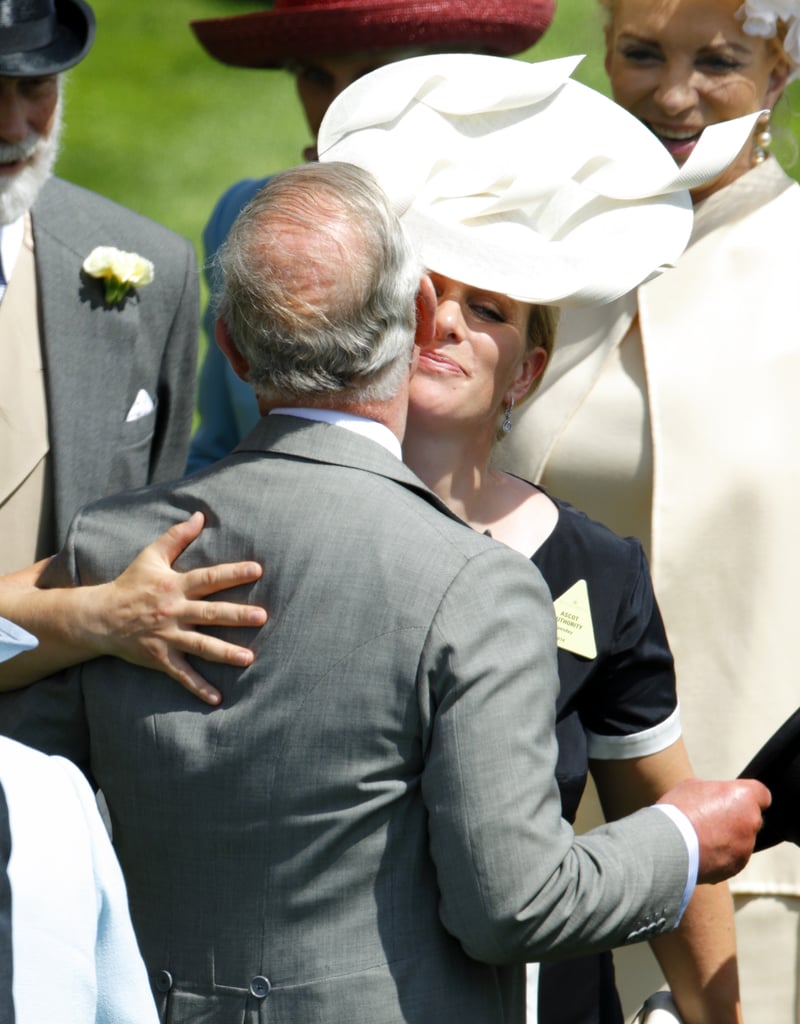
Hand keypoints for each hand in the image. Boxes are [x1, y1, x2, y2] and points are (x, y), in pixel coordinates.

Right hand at [92, 512, 266, 704]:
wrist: (99, 616)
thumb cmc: (129, 584)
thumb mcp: (150, 556)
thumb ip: (177, 537)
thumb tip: (200, 515)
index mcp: (174, 585)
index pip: (209, 578)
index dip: (233, 573)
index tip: (257, 569)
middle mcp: (173, 611)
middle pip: (210, 613)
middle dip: (236, 615)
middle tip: (262, 617)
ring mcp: (167, 636)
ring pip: (200, 645)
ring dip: (225, 653)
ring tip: (249, 659)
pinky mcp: (160, 657)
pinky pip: (182, 674)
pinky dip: (198, 687)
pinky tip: (217, 698)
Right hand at [658, 778, 770, 883]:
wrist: (667, 843)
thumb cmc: (679, 808)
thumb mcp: (693, 786)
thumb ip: (714, 792)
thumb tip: (717, 799)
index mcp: (744, 797)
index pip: (762, 795)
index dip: (748, 796)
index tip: (733, 799)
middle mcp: (752, 822)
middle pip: (750, 818)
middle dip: (735, 818)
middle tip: (709, 818)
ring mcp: (746, 848)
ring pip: (740, 840)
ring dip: (727, 839)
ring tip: (699, 837)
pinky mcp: (735, 867)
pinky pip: (731, 858)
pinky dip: (719, 856)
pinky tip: (698, 850)